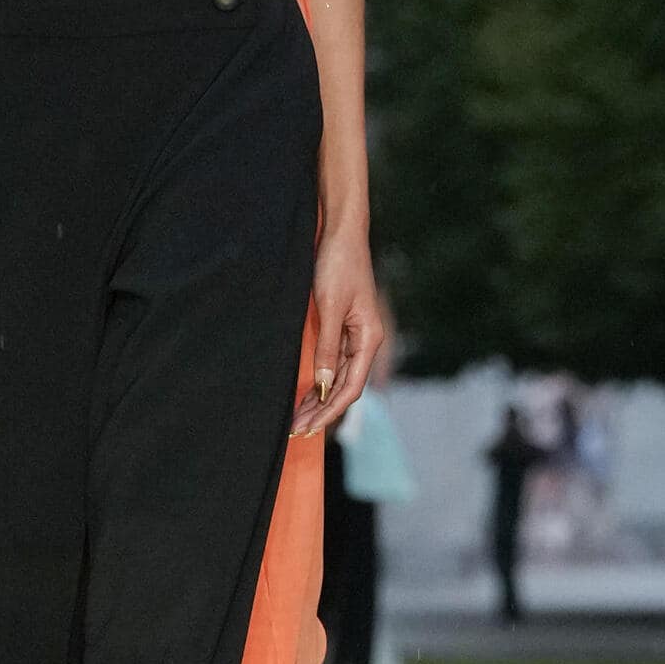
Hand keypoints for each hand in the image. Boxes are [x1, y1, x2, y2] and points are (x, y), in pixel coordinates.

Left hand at [289, 224, 386, 439]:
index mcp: (369, 339)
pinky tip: (306, 392)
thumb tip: (324, 385)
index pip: (350, 388)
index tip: (308, 428)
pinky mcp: (342, 325)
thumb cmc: (338, 264)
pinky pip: (333, 362)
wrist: (341, 232)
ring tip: (297, 418)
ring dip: (319, 399)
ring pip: (338, 378)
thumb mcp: (330, 307)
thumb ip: (328, 348)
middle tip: (296, 430)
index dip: (329, 411)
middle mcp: (365, 341)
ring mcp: (354, 334)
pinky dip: (320, 379)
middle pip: (344, 387)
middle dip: (321, 411)